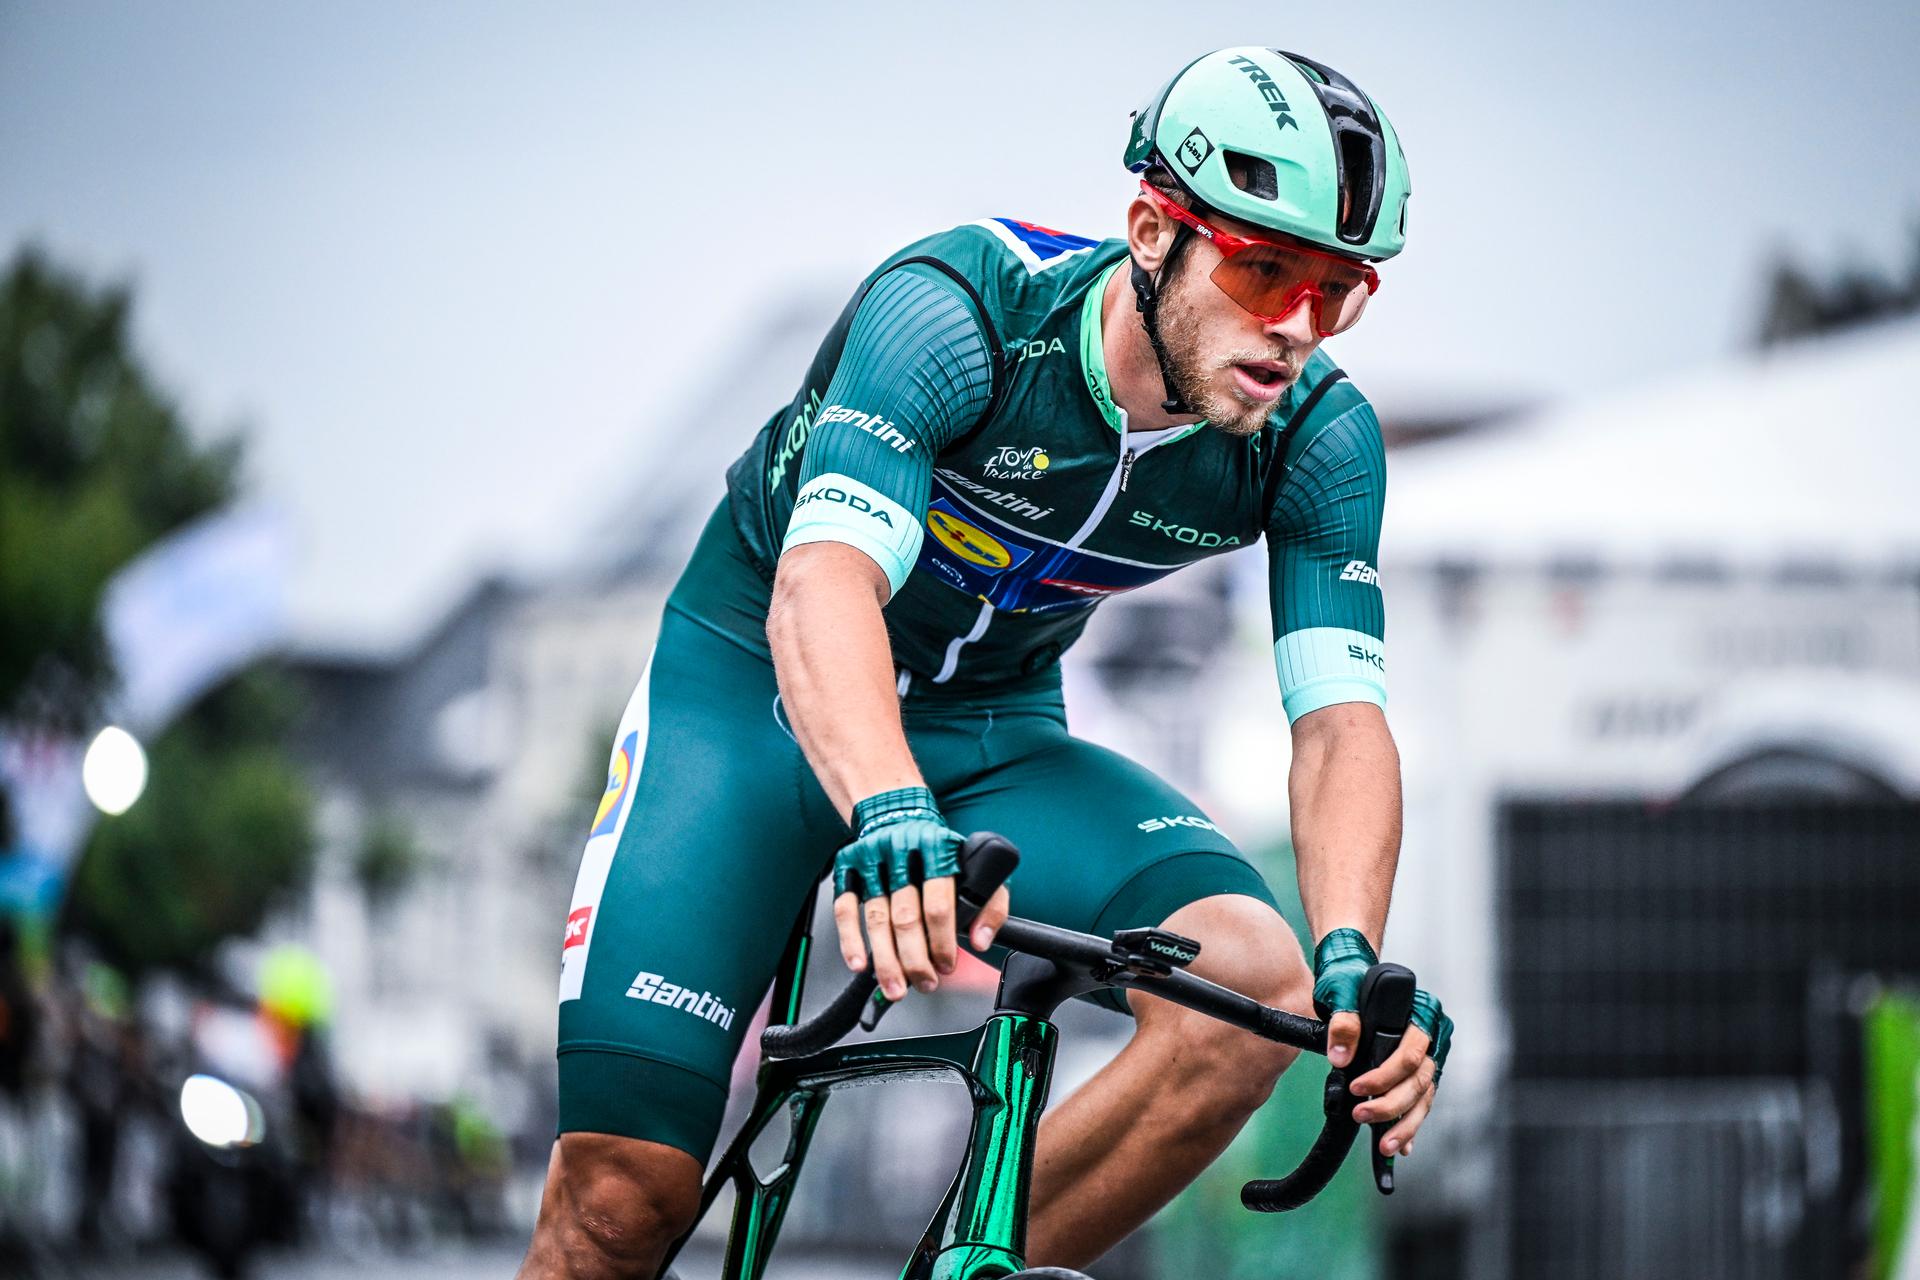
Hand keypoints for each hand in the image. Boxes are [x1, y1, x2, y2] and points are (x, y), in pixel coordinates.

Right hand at [830, 787, 1009, 1000]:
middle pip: (906, 916)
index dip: (942, 940)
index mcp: (937, 850)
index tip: (947, 965)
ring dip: (885, 960)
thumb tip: (981, 941)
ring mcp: (872, 861)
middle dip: (915, 958)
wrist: (898, 813)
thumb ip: (990, 903)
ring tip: (896, 988)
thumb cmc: (939, 852)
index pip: (938, 903)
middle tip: (925, 983)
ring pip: (876, 917)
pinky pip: (844, 908)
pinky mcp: (848, 868)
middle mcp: (901, 853)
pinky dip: (850, 939)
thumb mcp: (974, 866)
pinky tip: (860, 964)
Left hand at [1312, 927, 1454, 1156]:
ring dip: (1404, 1125)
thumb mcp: (1342, 990)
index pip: (1410, 1054)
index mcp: (1421, 1013)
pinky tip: (1400, 1146)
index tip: (1358, 1089)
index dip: (1385, 1076)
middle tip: (1362, 1116)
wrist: (1351, 974)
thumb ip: (1343, 1022)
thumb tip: (1341, 1057)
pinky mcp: (1419, 1073)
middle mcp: (1431, 1036)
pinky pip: (1419, 1103)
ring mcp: (1428, 1056)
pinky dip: (1408, 1125)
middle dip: (1391, 1106)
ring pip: (1423, 1098)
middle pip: (1420, 1081)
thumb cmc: (1350, 979)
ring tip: (1384, 1147)